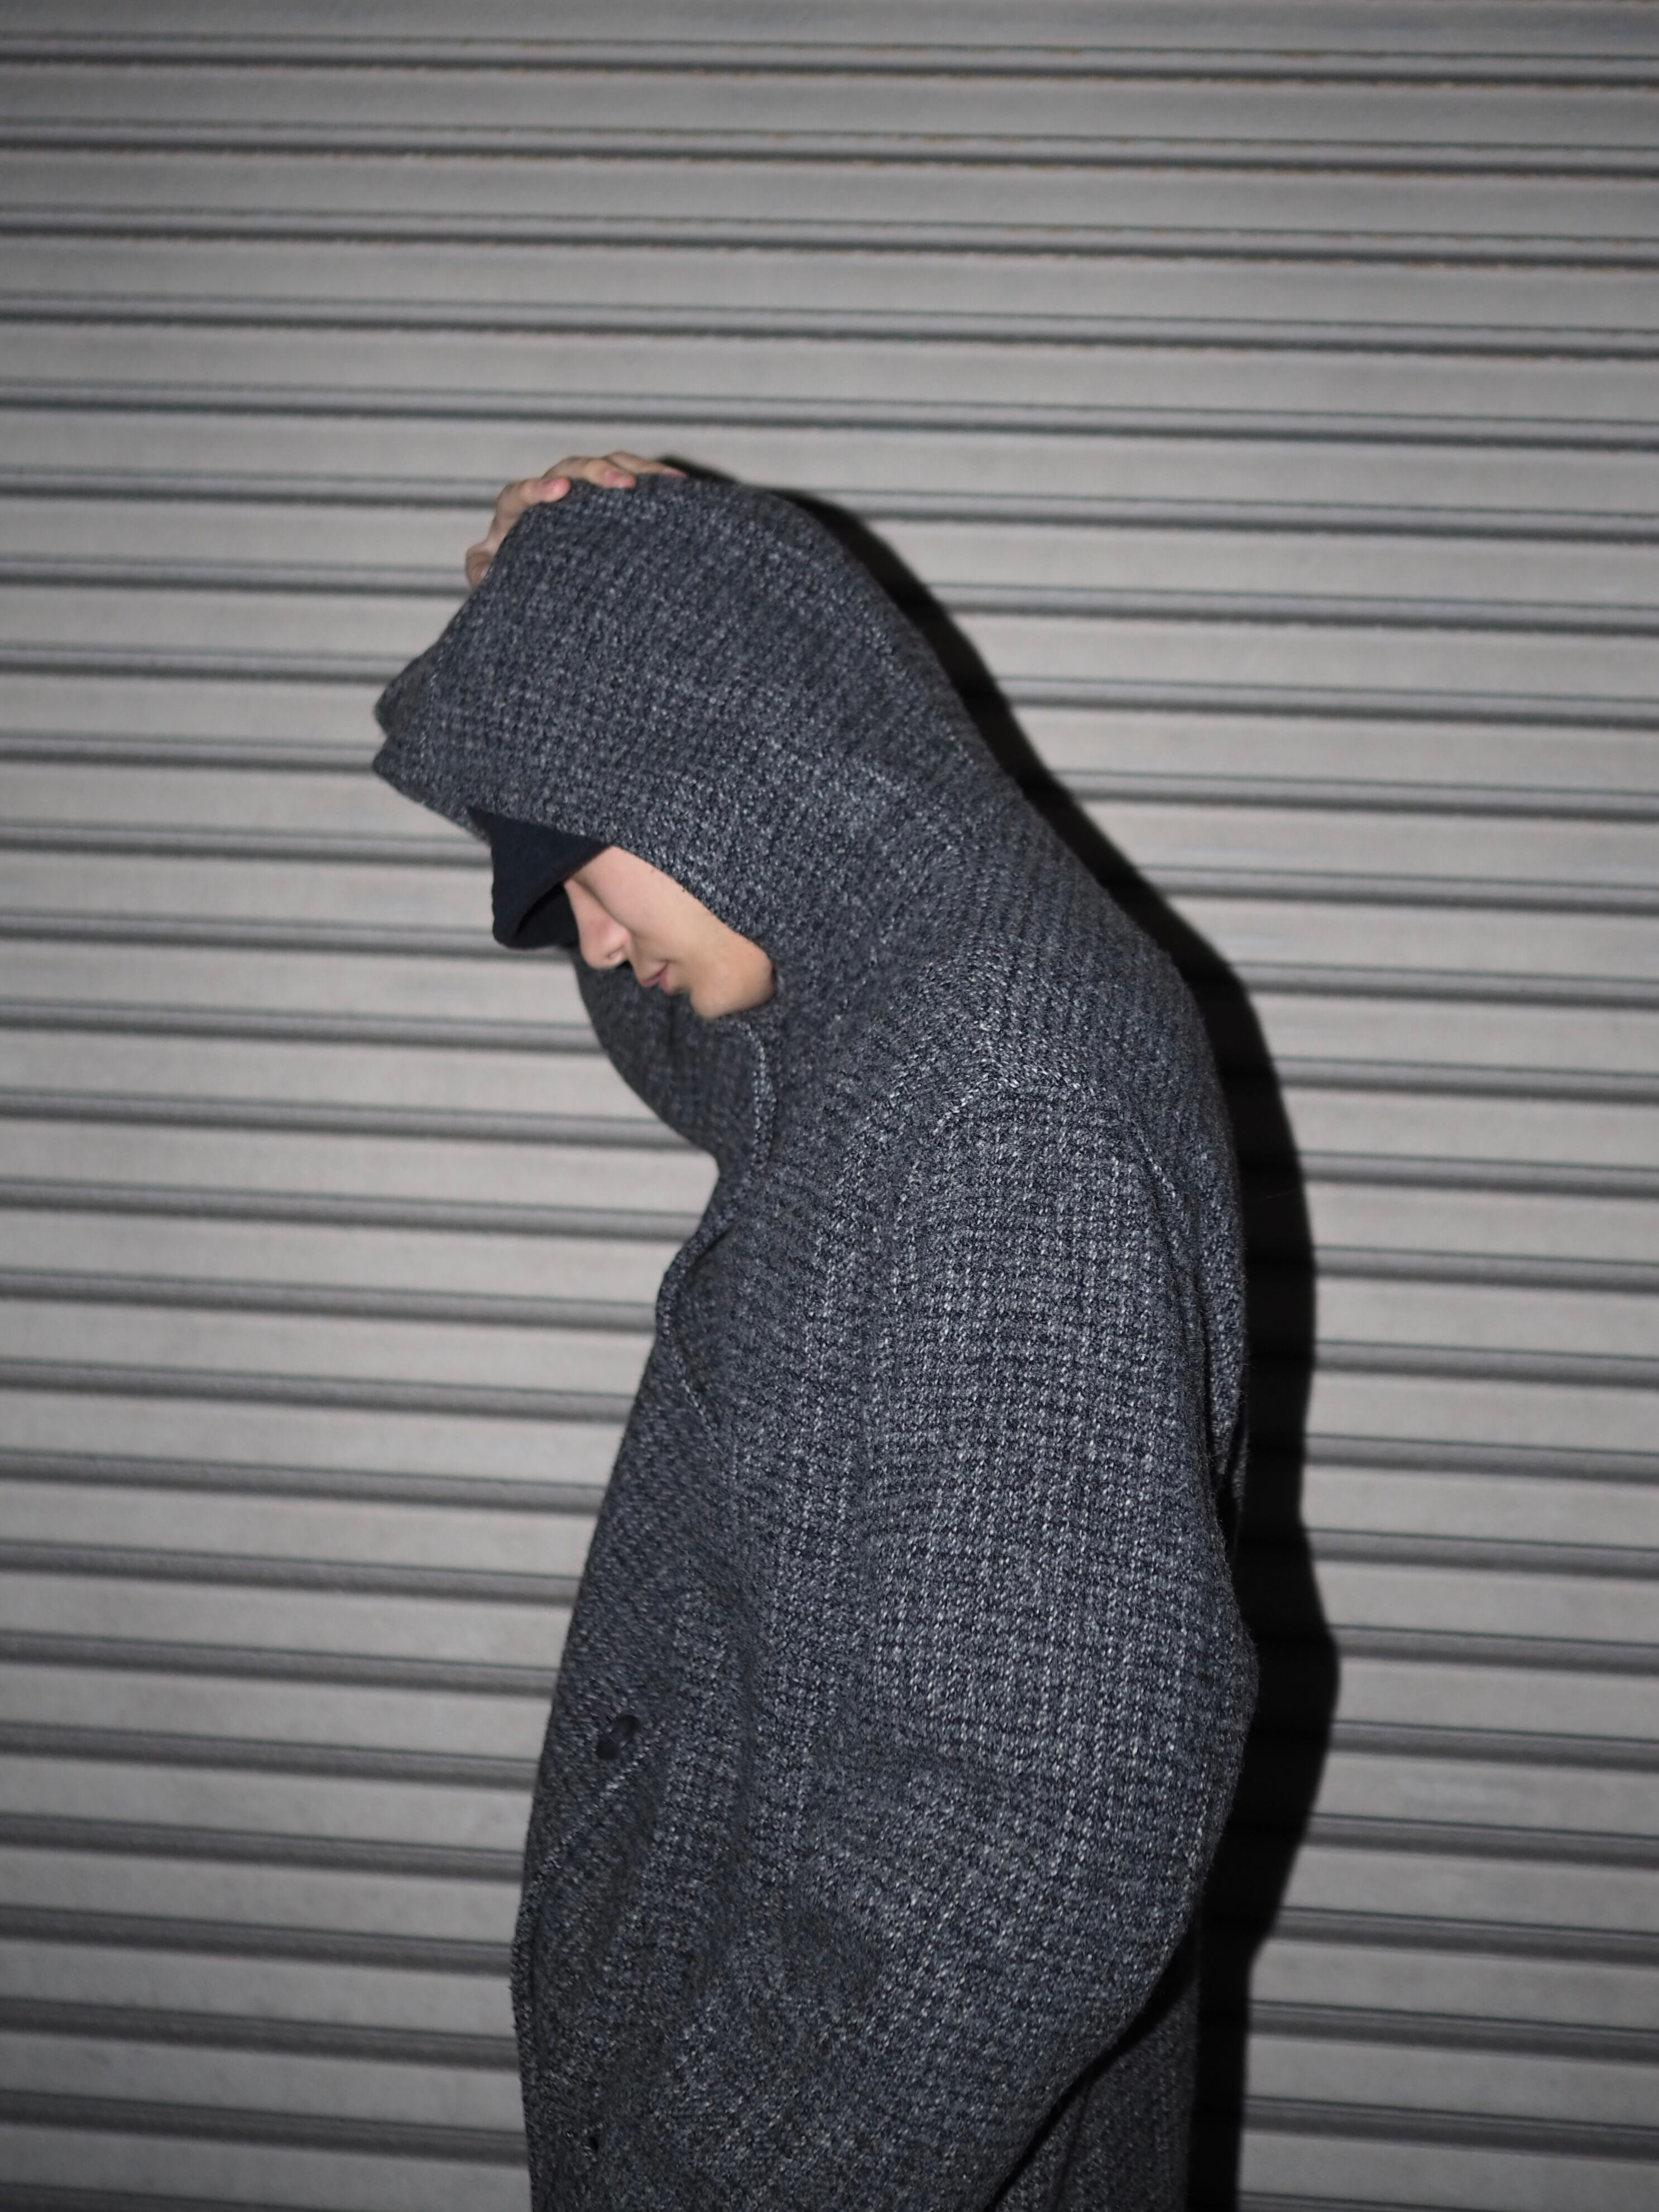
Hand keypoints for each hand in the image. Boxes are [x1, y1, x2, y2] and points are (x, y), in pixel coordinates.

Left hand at [464, 451, 685, 587]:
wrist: (534, 582)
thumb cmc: (511, 580)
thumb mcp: (494, 583)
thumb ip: (482, 573)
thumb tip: (485, 573)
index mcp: (514, 512)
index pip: (520, 493)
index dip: (537, 487)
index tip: (560, 488)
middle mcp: (550, 493)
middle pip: (572, 468)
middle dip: (599, 471)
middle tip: (625, 484)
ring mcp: (583, 494)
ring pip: (608, 465)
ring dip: (637, 470)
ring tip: (668, 481)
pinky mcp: (610, 501)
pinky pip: (633, 481)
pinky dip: (655, 481)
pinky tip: (681, 488)